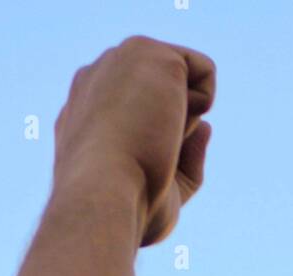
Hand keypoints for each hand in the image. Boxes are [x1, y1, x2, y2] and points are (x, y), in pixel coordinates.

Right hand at [53, 35, 215, 246]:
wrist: (103, 197)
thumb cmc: (126, 207)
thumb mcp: (161, 190)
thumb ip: (185, 160)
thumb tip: (207, 126)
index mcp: (85, 108)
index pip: (139, 111)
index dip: (153, 143)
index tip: (130, 171)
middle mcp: (98, 76)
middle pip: (163, 98)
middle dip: (169, 132)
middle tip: (142, 159)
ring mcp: (120, 59)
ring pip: (183, 85)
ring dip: (182, 122)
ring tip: (153, 140)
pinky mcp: (149, 51)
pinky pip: (205, 71)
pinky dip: (203, 103)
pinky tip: (171, 121)